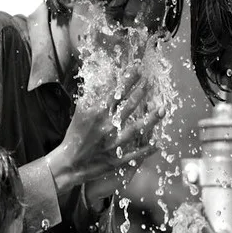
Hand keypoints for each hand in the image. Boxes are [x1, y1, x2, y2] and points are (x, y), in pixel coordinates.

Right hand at [47, 71, 164, 194]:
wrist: (68, 164)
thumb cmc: (74, 137)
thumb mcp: (80, 114)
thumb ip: (91, 98)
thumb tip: (101, 82)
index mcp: (97, 114)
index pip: (116, 92)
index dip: (128, 79)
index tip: (138, 68)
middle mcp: (107, 126)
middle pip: (128, 107)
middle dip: (141, 92)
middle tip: (150, 81)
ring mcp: (113, 143)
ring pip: (136, 129)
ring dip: (151, 119)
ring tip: (163, 109)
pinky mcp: (117, 158)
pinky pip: (135, 153)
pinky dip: (146, 149)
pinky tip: (158, 143)